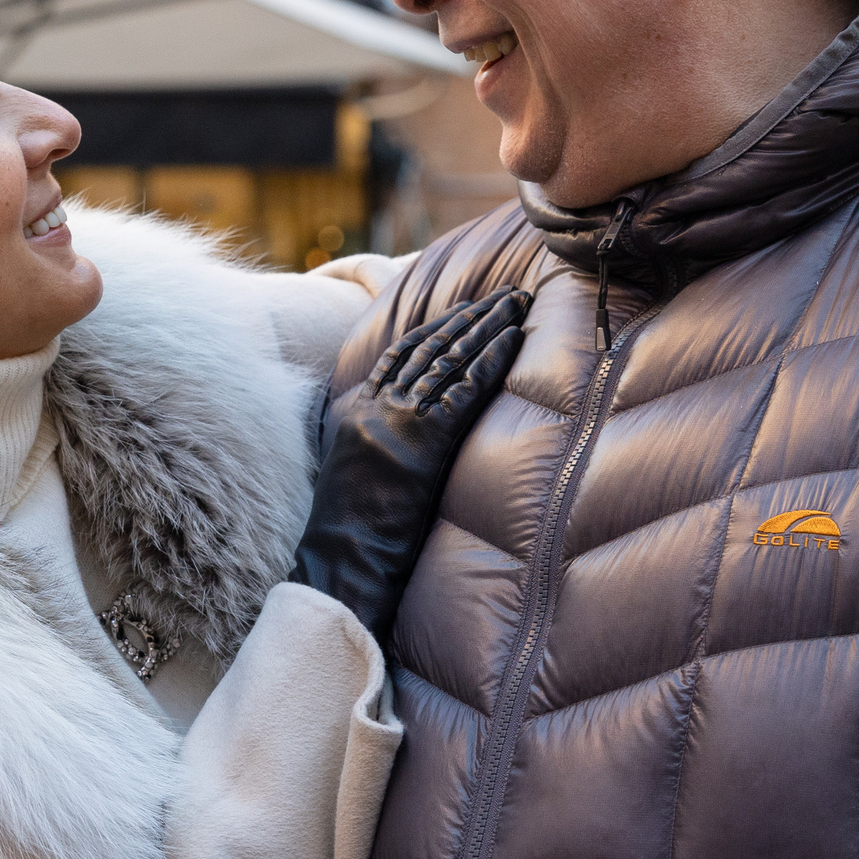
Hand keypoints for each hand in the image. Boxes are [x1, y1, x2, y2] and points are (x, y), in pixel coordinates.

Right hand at [293, 288, 530, 638]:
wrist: (340, 564)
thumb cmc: (348, 534)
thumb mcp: (350, 473)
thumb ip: (371, 442)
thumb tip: (400, 437)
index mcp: (353, 409)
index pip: (399, 352)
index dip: (437, 325)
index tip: (466, 307)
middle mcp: (373, 406)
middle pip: (429, 345)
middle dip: (471, 315)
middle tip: (506, 294)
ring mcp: (397, 421)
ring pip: (449, 358)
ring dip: (487, 327)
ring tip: (517, 305)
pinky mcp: (422, 442)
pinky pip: (464, 389)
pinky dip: (491, 360)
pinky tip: (513, 341)